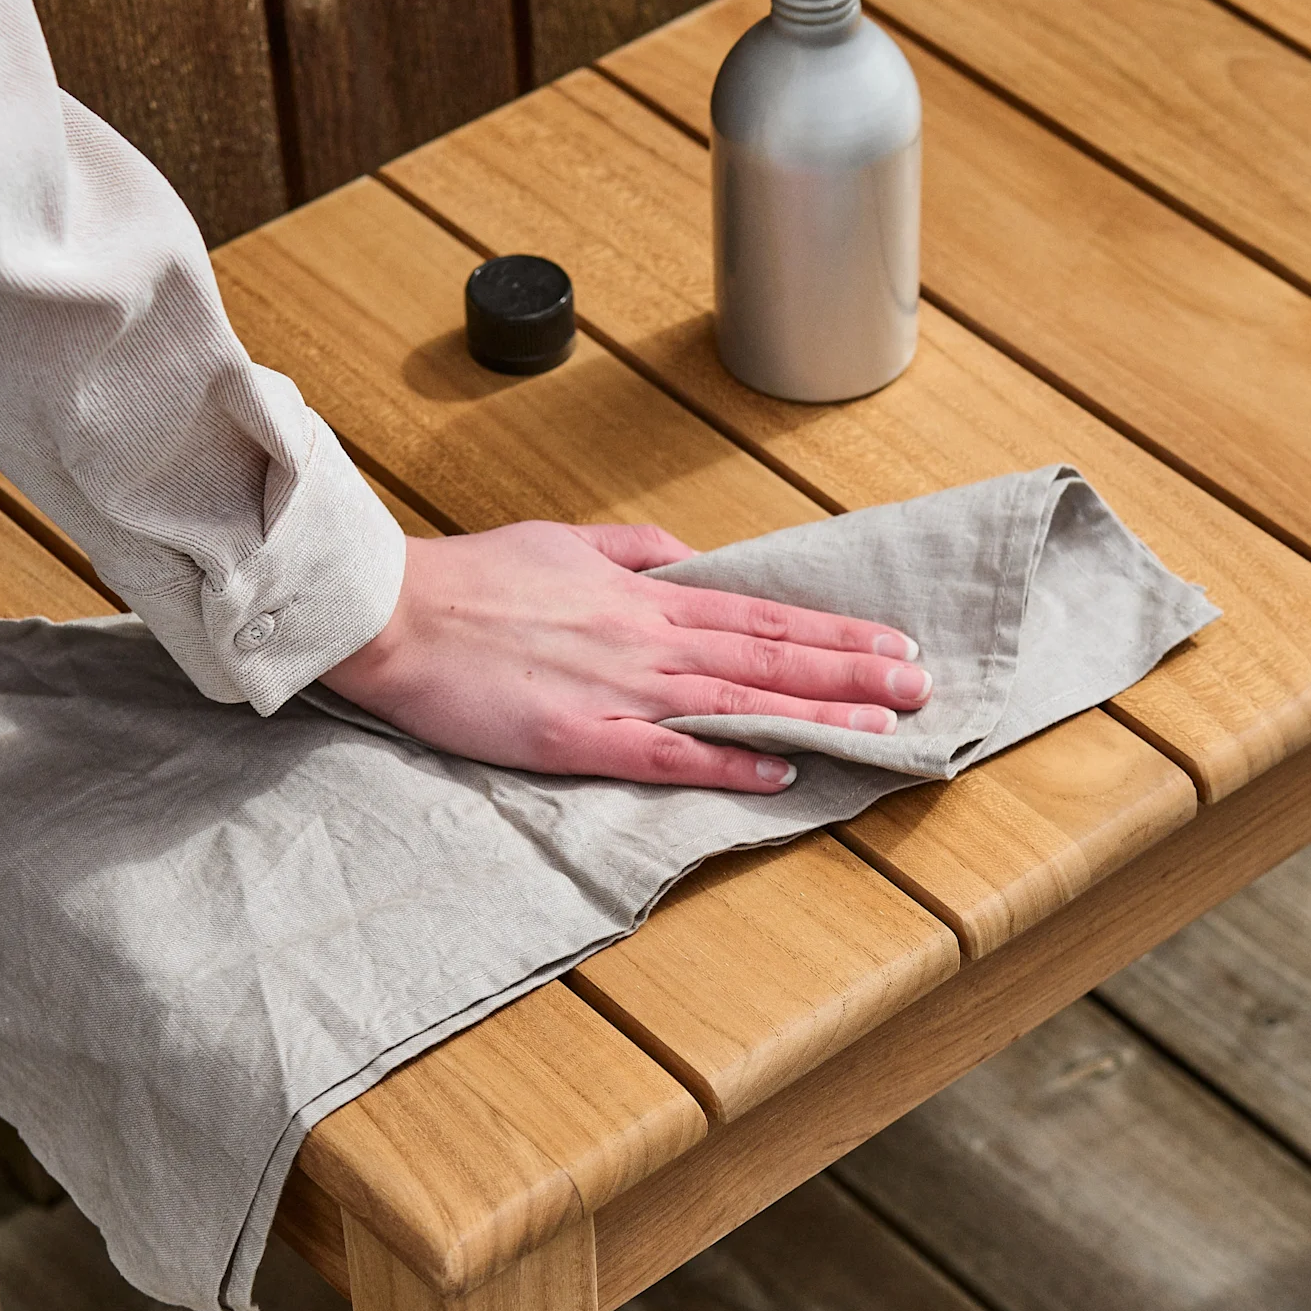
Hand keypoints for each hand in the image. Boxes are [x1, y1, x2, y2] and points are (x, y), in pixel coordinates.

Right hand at [322, 518, 931, 788]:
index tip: (889, 641)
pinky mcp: (577, 737)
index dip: (830, 631)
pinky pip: (667, 754)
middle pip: (767, 654)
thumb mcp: (561, 542)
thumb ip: (630, 551)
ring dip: (813, 713)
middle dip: (850, 670)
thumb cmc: (467, 579)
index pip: (758, 613)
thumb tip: (687, 560)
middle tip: (919, 684)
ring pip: (736, 700)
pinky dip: (727, 762)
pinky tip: (779, 768)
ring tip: (880, 725)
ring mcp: (616, 689)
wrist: (391, 611)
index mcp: (641, 596)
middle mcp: (644, 639)